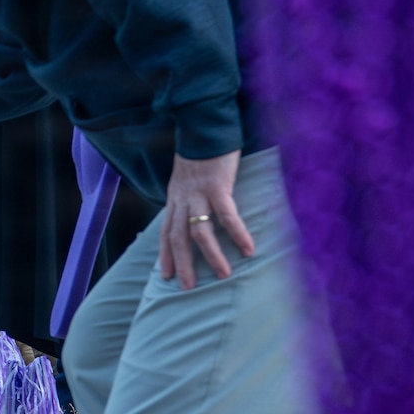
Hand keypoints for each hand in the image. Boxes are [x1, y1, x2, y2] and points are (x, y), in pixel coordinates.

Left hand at [158, 150, 254, 289]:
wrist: (204, 126)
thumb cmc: (201, 154)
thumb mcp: (187, 179)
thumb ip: (188, 198)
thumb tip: (195, 216)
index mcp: (175, 198)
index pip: (166, 231)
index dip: (164, 254)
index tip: (166, 275)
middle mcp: (182, 198)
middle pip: (178, 237)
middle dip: (182, 264)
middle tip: (187, 287)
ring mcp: (198, 193)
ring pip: (200, 230)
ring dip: (212, 255)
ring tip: (224, 274)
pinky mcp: (217, 186)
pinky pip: (227, 215)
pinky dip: (237, 233)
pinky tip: (248, 248)